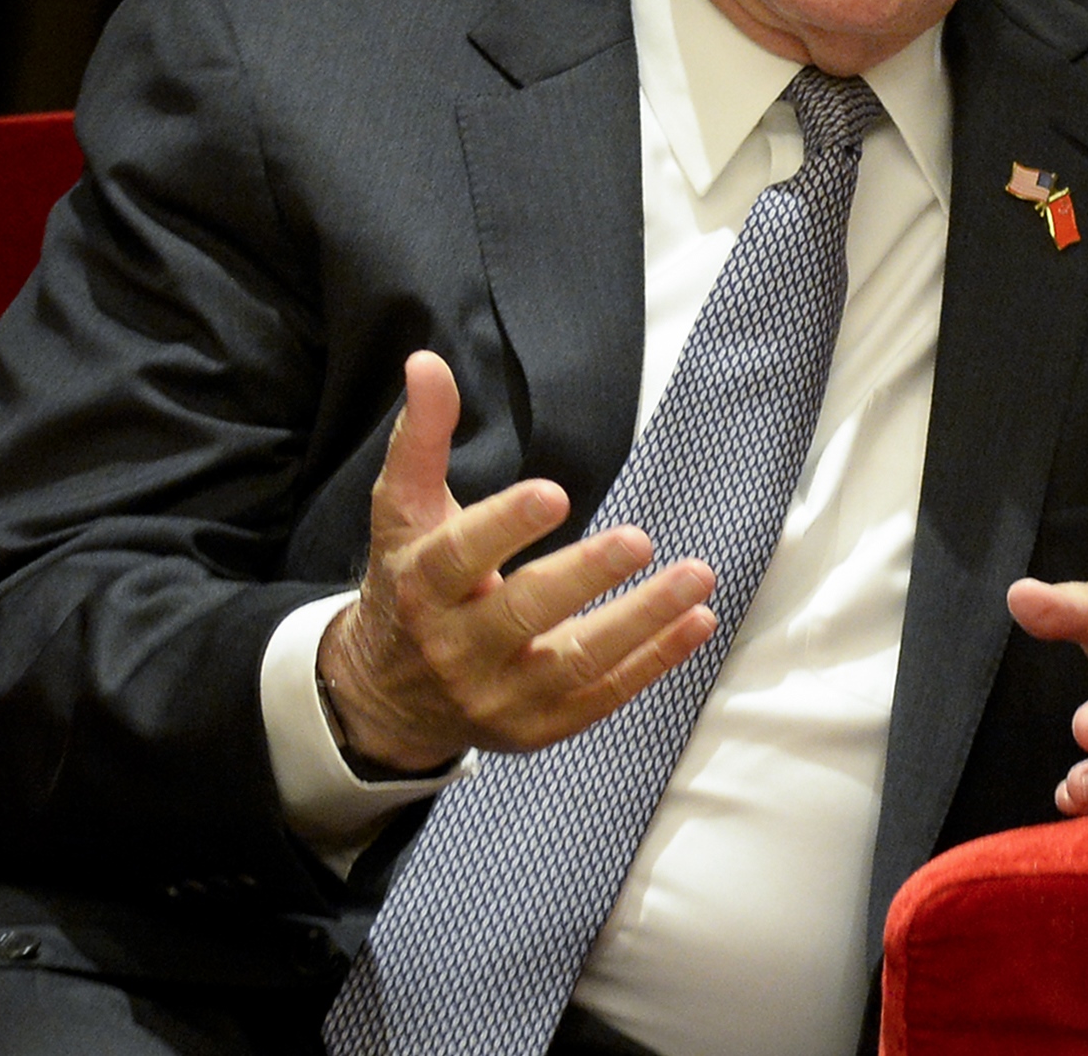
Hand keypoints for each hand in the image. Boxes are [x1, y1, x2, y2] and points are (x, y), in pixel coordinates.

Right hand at [315, 352, 719, 772]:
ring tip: (696, 575)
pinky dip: (654, 661)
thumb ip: (421, 438)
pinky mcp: (540, 726)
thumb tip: (427, 361)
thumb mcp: (402, 512)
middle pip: (523, 613)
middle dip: (584, 577)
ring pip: (576, 662)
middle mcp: (456, 648)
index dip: (504, 527)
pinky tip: (697, 620)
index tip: (553, 494)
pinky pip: (604, 695)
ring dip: (642, 620)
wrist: (390, 695)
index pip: (459, 557)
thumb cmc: (408, 582)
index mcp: (420, 587)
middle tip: (640, 538)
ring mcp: (500, 695)